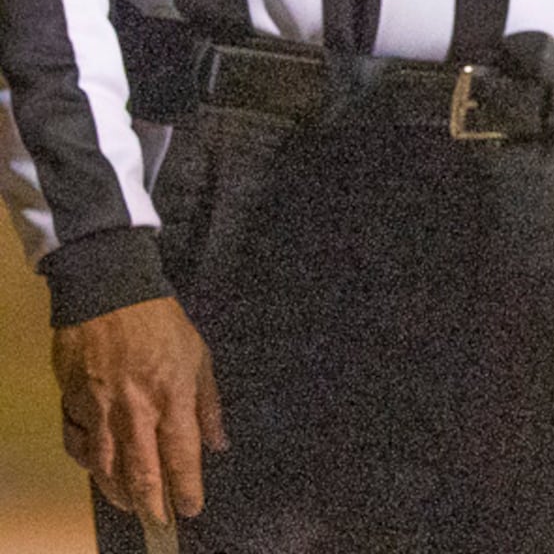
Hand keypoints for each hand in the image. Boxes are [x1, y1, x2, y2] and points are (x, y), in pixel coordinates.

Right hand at [53, 295, 222, 525]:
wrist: (108, 293)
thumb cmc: (160, 323)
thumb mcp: (199, 356)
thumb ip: (208, 404)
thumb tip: (218, 443)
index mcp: (173, 395)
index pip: (182, 454)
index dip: (187, 487)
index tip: (191, 508)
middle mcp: (136, 409)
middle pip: (141, 471)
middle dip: (150, 503)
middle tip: (158, 522)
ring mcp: (100, 408)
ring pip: (105, 466)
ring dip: (117, 492)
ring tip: (130, 505)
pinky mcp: (73, 403)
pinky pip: (77, 444)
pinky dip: (87, 463)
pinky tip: (98, 470)